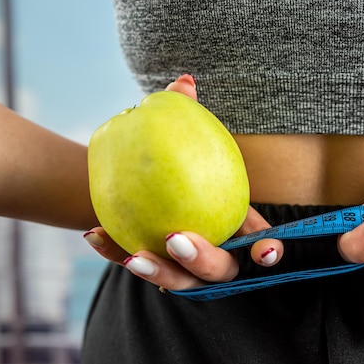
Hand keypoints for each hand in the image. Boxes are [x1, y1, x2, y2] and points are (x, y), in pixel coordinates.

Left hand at [84, 76, 283, 289]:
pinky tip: (94, 235)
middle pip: (221, 269)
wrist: (137, 177)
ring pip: (180, 281)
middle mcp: (214, 251)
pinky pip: (136, 265)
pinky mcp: (152, 265)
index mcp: (235, 223)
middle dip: (205, 261)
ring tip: (136, 256)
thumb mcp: (181, 136)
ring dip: (160, 272)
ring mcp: (183, 265)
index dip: (268, 250)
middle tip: (177, 237)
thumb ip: (184, 111)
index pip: (258, 240)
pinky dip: (115, 253)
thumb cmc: (174, 157)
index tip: (266, 252)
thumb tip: (184, 82)